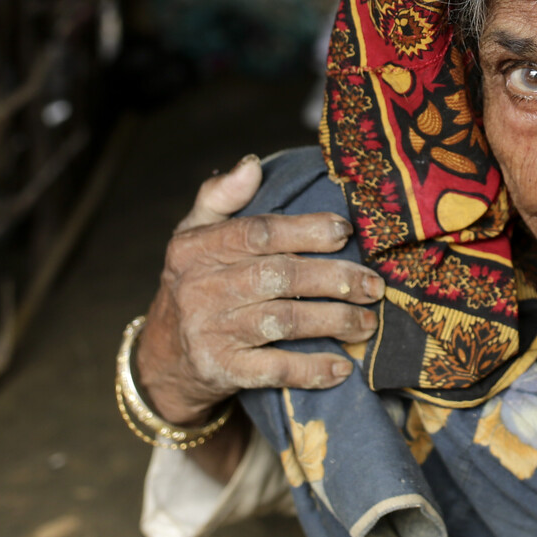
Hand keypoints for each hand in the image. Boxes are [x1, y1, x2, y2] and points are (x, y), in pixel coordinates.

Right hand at [135, 155, 384, 427]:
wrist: (162, 359)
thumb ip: (221, 196)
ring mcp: (211, 332)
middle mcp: (202, 288)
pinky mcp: (222, 371)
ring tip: (368, 322)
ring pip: (284, 322)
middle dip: (334, 278)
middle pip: (280, 276)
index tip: (346, 231)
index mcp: (196, 248)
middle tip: (373, 285)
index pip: (258, 233)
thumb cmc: (195, 284)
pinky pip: (274, 370)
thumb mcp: (193, 235)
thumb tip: (252, 164)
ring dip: (334, 321)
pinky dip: (311, 370)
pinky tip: (342, 367)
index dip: (306, 230)